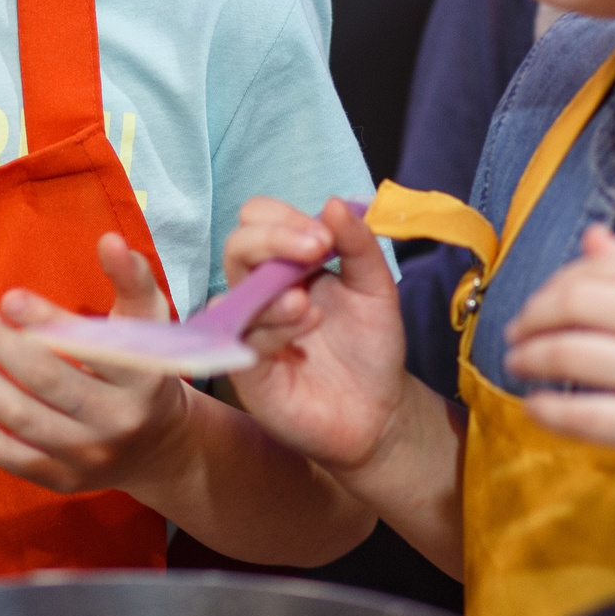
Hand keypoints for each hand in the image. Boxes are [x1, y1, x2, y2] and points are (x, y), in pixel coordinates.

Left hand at [0, 234, 191, 495]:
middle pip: (46, 380)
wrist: (157, 446)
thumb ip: (131, 279)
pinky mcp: (59, 480)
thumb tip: (110, 240)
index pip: (93, 348)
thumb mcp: (150, 323)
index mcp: (144, 378)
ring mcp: (86, 456)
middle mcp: (117, 421)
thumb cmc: (143, 369)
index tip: (8, 296)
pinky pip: (6, 454)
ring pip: (19, 416)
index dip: (49, 322)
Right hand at [223, 197, 412, 474]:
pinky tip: (306, 323)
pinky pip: (245, 339)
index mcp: (286, 264)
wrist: (379, 412)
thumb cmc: (370, 348)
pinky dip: (273, 326)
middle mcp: (260, 291)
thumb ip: (358, 245)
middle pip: (237, 246)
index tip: (323, 234)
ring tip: (311, 302)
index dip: (282, 218)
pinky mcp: (247, 370)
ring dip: (274, 286)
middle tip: (317, 248)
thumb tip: (333, 203)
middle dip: (273, 239)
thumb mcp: (376, 289)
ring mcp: (250, 330)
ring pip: (235, 291)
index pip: (258, 220)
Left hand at [504, 228, 614, 533]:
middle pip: (572, 301)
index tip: (539, 304)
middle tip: (516, 334)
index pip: (596, 266)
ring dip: (527, 358)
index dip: (553, 284)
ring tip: (519, 365)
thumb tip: (591, 235)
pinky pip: (579, 414)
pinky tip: (536, 407)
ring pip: (566, 353)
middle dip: (531, 317)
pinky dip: (544, 409)